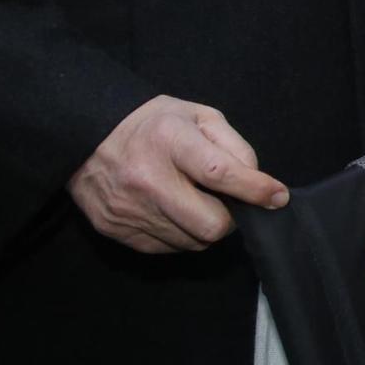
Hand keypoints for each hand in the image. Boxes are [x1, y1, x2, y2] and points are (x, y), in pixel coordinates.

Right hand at [67, 95, 287, 253]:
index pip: (220, 174)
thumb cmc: (154, 124)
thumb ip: (233, 146)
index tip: (277, 197)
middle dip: (230, 217)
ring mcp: (128, 208)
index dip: (255, 190)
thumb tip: (257, 181)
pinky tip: (173, 211)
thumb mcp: (198, 117)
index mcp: (169, 140)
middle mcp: (146, 178)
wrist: (86, 135)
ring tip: (195, 202)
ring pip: (192, 241)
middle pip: (210, 224)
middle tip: (227, 202)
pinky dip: (181, 234)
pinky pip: (167, 247)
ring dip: (205, 227)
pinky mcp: (114, 229)